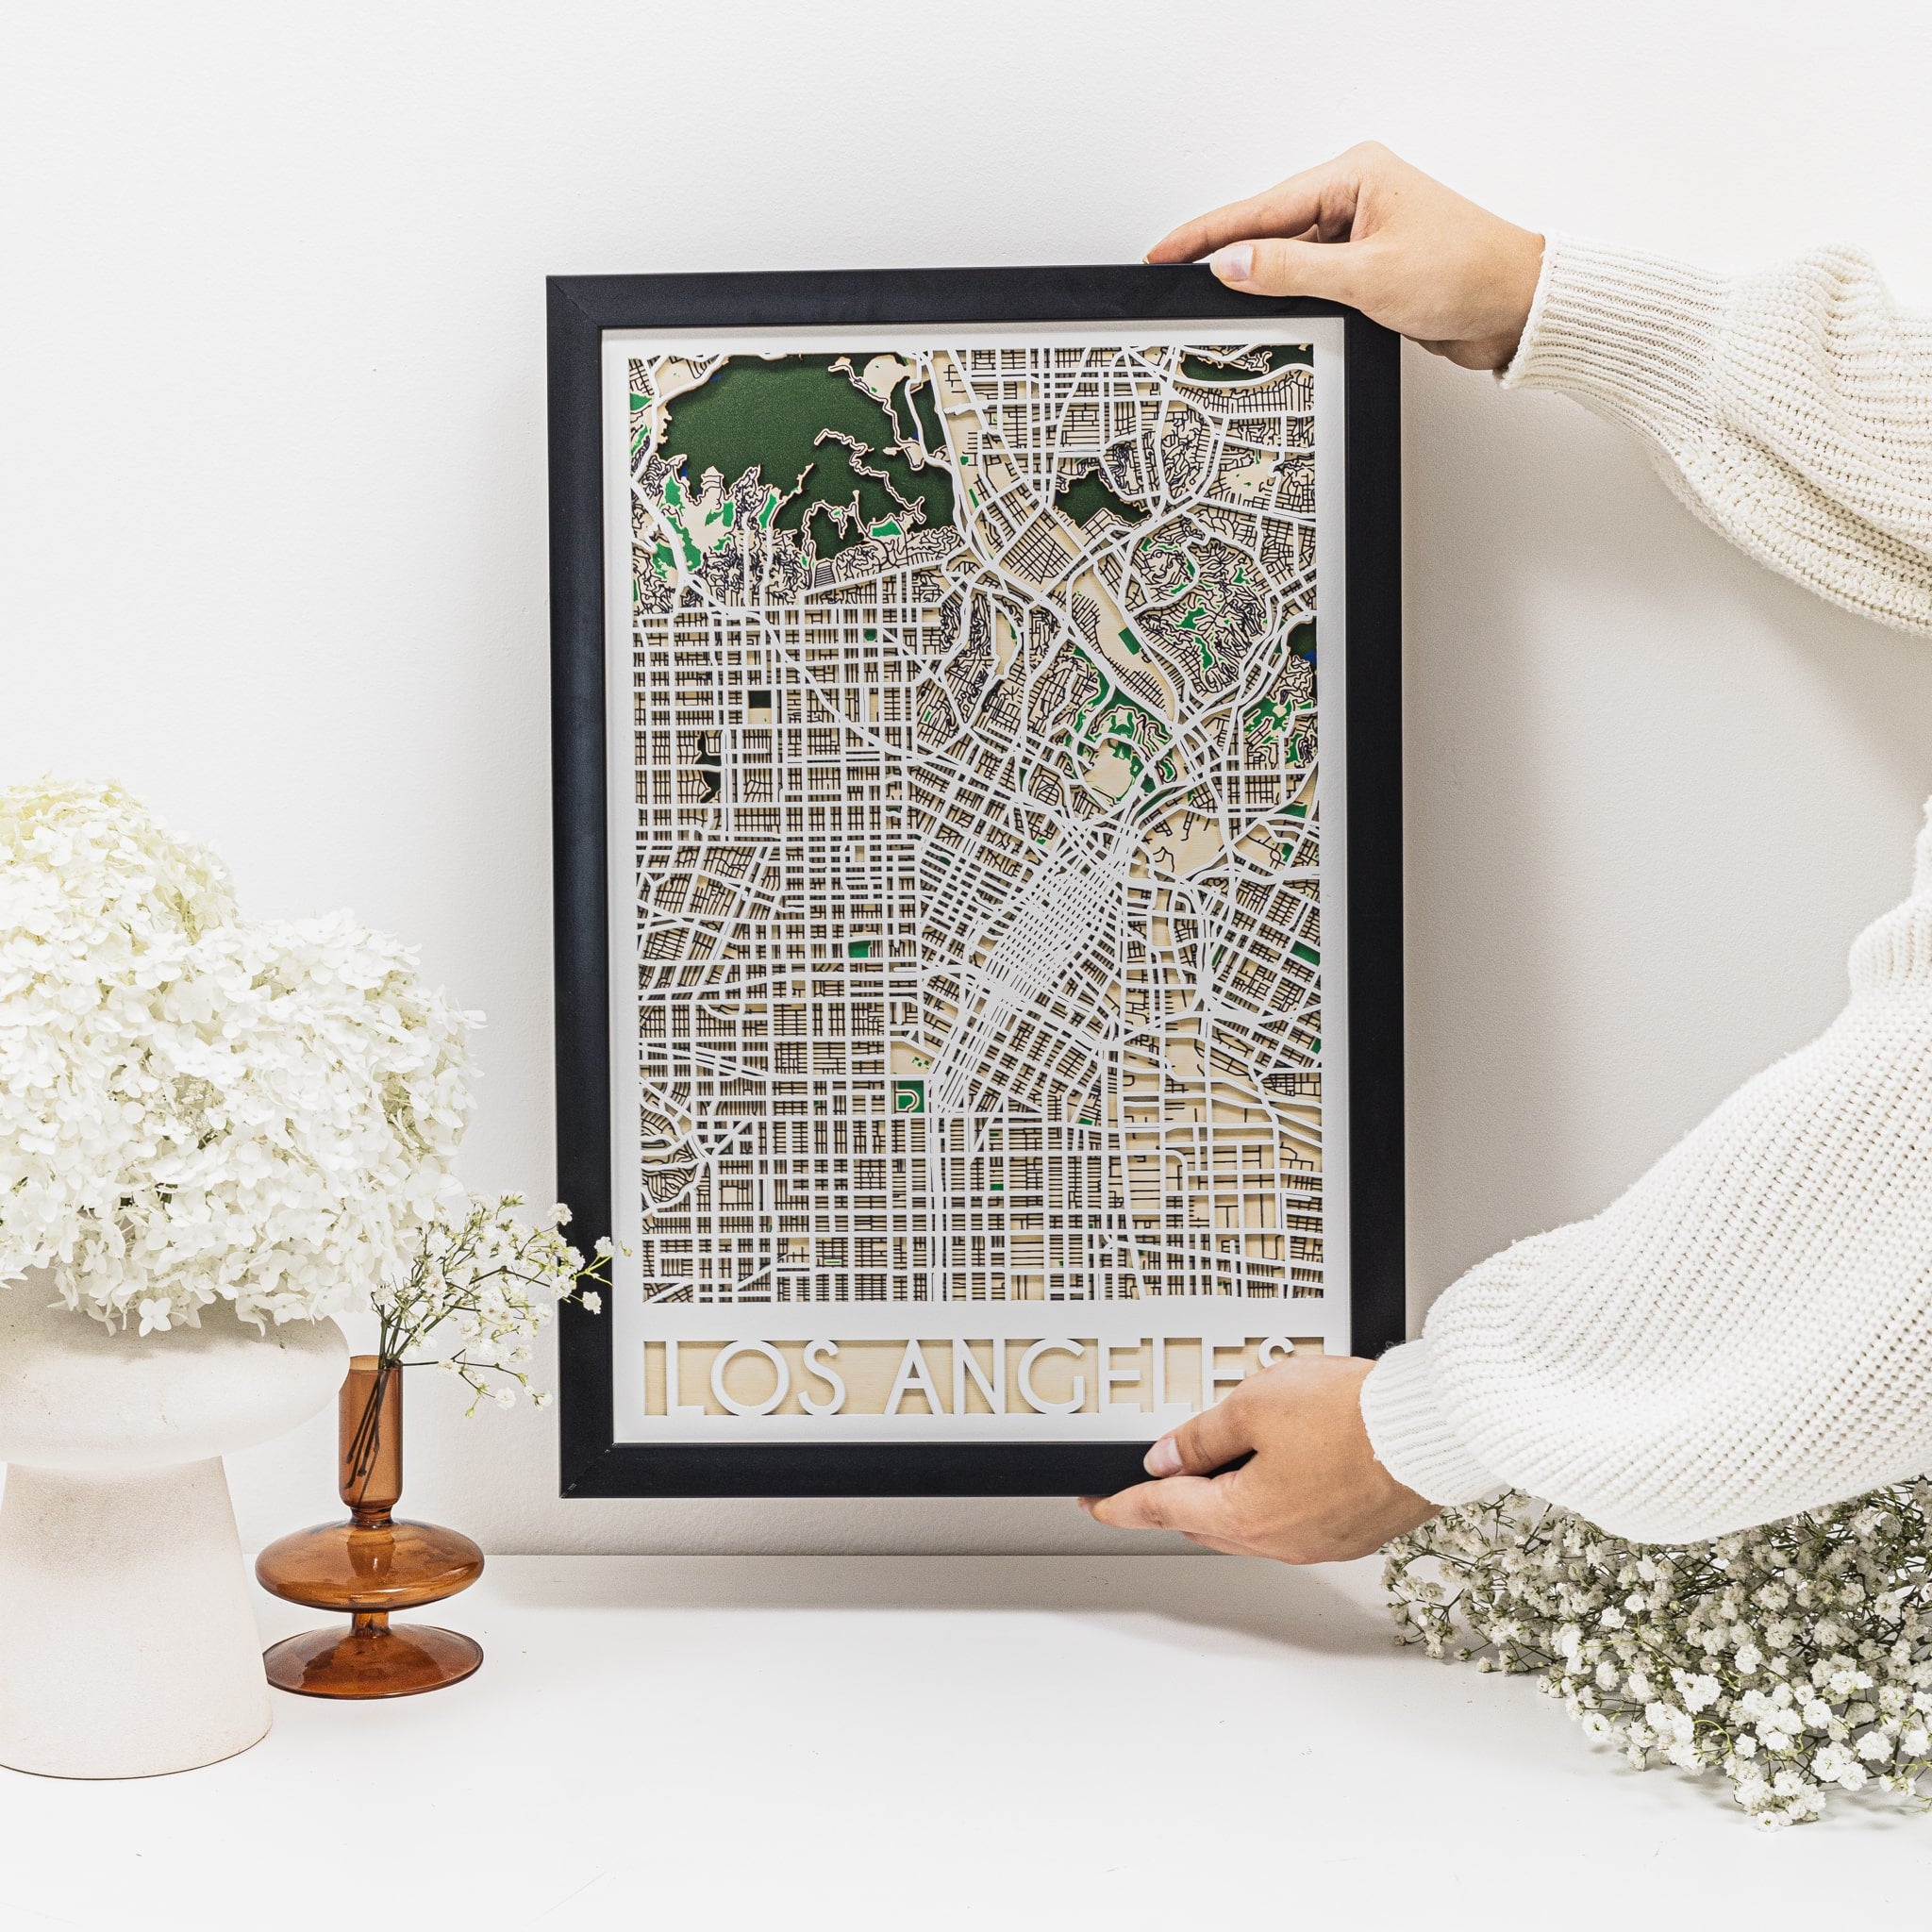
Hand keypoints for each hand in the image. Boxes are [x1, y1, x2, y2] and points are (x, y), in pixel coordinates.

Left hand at [1079, 1355, 1437, 1562]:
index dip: (1120, 1504)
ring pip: (1251, 1524)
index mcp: (1246, 1515)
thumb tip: (1167, 1458)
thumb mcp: (1253, 1405)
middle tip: (1159, 1469)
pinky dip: (1273, 1496)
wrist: (1432, 1428)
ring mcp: (1320, 1541)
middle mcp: (1282, 1541)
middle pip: (1206, 1522)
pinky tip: (1284, 1461)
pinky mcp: (1352, 1531)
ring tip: (1230, 1450)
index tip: (1095, 1504)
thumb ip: (1201, 1436)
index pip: (1161, 1510)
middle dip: (1177, 1497)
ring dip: (1230, 1495)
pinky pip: (1293, 1520)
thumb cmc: (1354, 1415)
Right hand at [1147, 142, 1544, 371]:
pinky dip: (1291, 299)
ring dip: (1265, 287)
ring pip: (1289, 261)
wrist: (1516, 308)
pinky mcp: (1368, 268)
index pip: (1261, 207)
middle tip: (1179, 287)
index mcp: (1354, 175)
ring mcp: (1361, 233)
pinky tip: (1273, 316)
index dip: (1206, 234)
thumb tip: (1232, 265)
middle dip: (1228, 262)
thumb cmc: (1466, 274)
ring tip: (1224, 312)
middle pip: (1268, 232)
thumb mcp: (1367, 275)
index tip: (1163, 251)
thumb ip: (1291, 271)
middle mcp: (1355, 197)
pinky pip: (1312, 281)